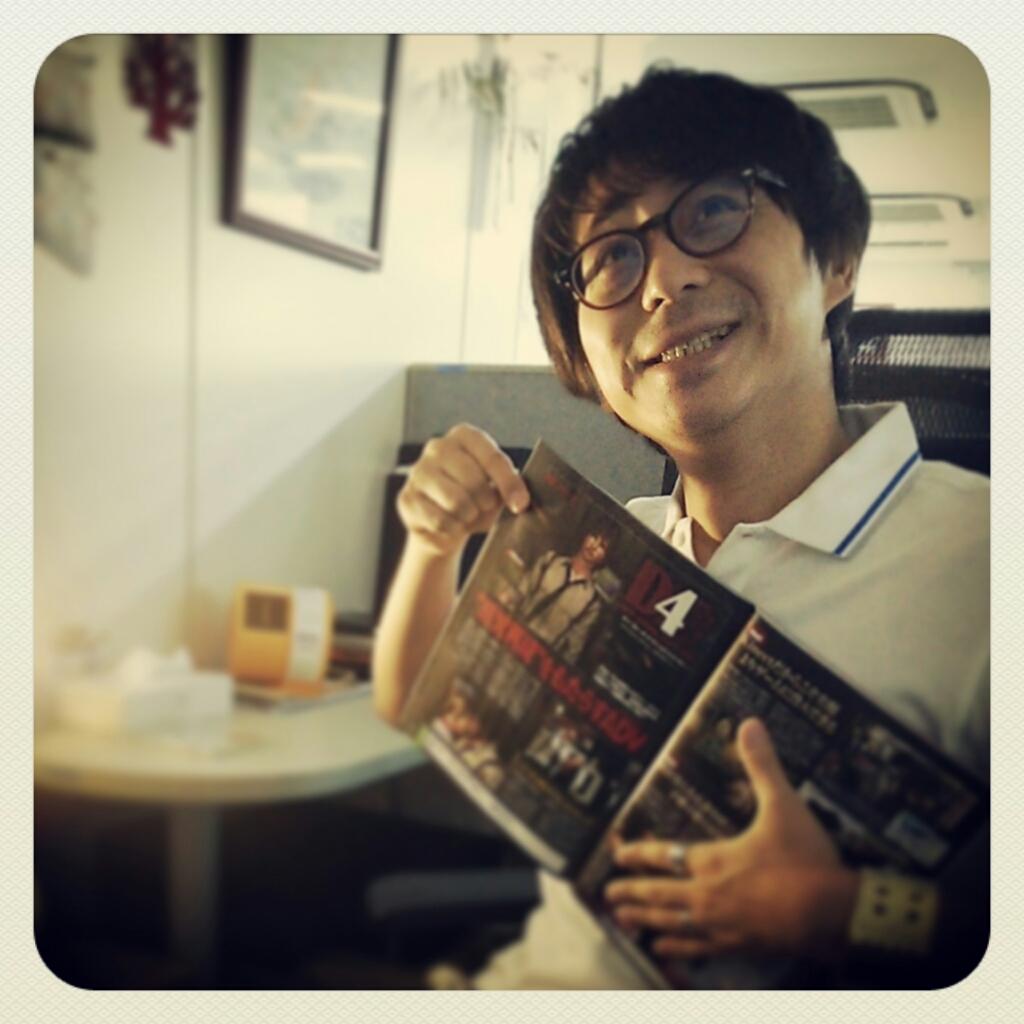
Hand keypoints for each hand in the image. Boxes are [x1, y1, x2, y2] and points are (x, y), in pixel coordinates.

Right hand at [397, 423, 529, 555]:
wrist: (444, 524)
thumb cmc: (476, 499)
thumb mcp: (497, 489)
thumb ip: (511, 488)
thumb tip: (521, 501)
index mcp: (464, 436)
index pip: (492, 457)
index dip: (509, 483)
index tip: (521, 504)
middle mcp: (437, 447)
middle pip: (473, 481)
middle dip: (486, 502)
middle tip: (484, 507)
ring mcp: (418, 472)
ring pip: (456, 502)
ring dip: (468, 516)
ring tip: (467, 514)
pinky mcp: (406, 498)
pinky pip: (440, 521)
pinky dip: (452, 529)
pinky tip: (451, 524)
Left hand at [605, 718, 858, 960]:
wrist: (836, 914)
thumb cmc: (806, 860)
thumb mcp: (783, 804)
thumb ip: (763, 765)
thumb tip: (750, 725)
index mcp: (714, 859)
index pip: (665, 855)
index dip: (639, 854)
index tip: (618, 854)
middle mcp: (709, 894)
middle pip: (659, 893)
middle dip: (631, 891)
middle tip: (607, 894)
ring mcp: (722, 926)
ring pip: (671, 924)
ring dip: (645, 921)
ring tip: (622, 922)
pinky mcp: (740, 948)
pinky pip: (698, 950)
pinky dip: (677, 951)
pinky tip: (664, 953)